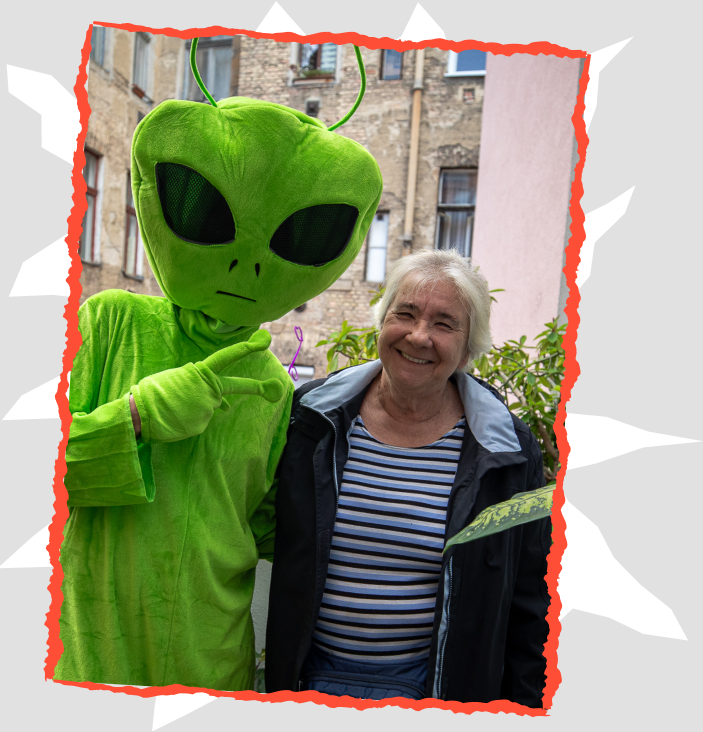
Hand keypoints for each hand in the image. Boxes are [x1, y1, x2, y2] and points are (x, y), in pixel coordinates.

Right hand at [130, 330, 282, 442]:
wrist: (139, 412)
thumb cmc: (155, 392)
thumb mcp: (180, 380)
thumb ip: (203, 386)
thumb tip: (226, 405)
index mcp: (200, 372)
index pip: (227, 357)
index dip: (246, 348)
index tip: (264, 341)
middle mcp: (209, 388)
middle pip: (238, 384)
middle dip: (257, 386)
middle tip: (274, 387)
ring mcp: (208, 407)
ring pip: (210, 407)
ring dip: (196, 408)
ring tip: (176, 407)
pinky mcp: (203, 424)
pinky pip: (201, 421)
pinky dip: (190, 421)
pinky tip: (177, 418)